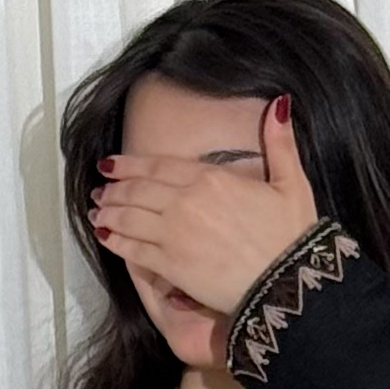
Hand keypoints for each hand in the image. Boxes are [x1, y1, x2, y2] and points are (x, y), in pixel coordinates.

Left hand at [89, 100, 322, 355]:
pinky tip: (104, 236)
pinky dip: (115, 241)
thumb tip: (279, 103)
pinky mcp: (171, 266)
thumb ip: (280, 143)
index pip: (158, 166)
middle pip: (137, 190)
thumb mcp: (292, 183)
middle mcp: (186, 202)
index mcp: (211, 178)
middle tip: (100, 189)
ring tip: (96, 210)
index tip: (111, 164)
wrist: (289, 284)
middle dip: (113, 188)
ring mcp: (174, 234)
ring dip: (108, 212)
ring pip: (129, 217)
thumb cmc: (293, 237)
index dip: (130, 165)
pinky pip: (133, 250)